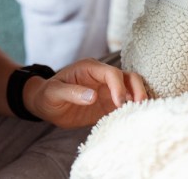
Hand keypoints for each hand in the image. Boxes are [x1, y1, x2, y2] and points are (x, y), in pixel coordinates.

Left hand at [24, 58, 147, 127]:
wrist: (46, 105)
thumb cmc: (47, 95)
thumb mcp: (54, 93)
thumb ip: (71, 93)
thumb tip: (92, 96)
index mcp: (90, 68)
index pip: (111, 73)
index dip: (118, 86)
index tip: (119, 103)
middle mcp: (102, 76)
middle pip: (128, 77)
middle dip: (137, 89)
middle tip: (138, 106)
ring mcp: (108, 90)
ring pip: (132, 88)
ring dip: (139, 98)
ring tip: (141, 112)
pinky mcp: (109, 104)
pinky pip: (126, 104)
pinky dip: (133, 108)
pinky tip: (136, 118)